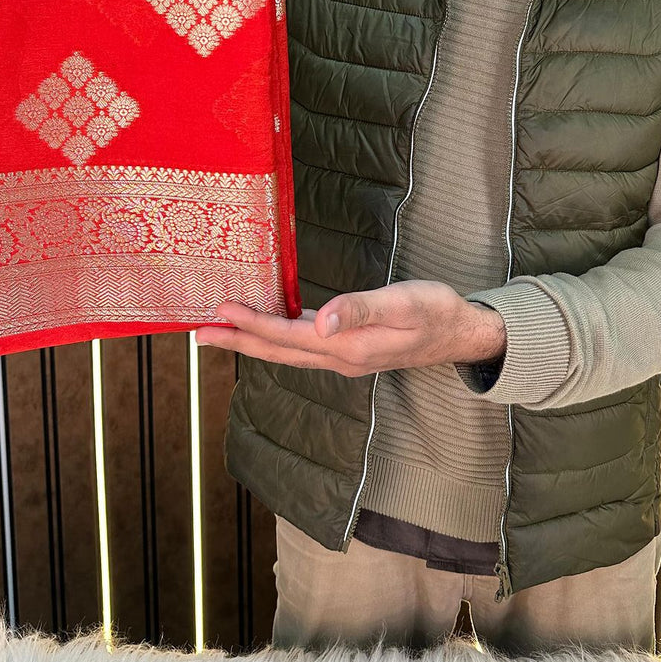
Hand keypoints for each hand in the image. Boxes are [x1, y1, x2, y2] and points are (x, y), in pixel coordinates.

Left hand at [195, 279, 506, 376]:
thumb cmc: (435, 310)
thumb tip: (321, 321)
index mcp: (349, 347)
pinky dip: (277, 337)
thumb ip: (361, 309)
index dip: (253, 324)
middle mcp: (340, 358)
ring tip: (221, 331)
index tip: (221, 312)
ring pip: (287, 352)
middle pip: (278, 351)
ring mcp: (344, 358)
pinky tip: (268, 326)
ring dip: (252, 341)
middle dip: (238, 341)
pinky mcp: (349, 350)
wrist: (462, 333)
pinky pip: (302, 347)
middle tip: (198, 332)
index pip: (289, 336)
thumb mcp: (403, 303)